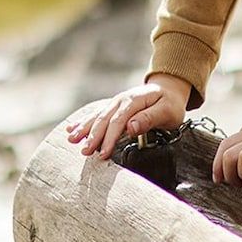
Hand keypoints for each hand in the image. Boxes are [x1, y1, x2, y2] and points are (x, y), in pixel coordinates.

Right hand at [65, 73, 189, 160]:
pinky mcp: (113, 107)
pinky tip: (71, 128)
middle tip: (84, 152)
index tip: (103, 153)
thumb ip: (149, 119)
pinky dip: (83, 122)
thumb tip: (130, 128)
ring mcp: (115, 102)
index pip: (118, 121)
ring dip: (83, 128)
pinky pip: (95, 114)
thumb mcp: (167, 111)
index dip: (109, 138)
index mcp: (133, 100)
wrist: (169, 88)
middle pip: (103, 119)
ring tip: (72, 140)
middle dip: (92, 136)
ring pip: (96, 116)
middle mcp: (121, 100)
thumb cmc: (170, 103)